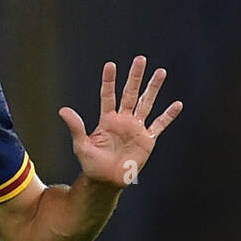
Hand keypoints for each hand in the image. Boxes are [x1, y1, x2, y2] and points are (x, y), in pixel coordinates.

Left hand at [59, 57, 182, 188]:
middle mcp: (123, 120)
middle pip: (130, 94)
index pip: (108, 95)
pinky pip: (159, 125)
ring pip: (146, 103)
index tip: (110, 65)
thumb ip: (76, 127)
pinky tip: (177, 104)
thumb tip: (63, 110)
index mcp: (107, 120)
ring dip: (153, 88)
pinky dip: (168, 116)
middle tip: (140, 59)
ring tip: (160, 72)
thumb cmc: (92, 165)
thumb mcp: (81, 146)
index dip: (109, 81)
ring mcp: (136, 129)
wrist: (107, 182)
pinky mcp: (147, 140)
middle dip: (135, 77)